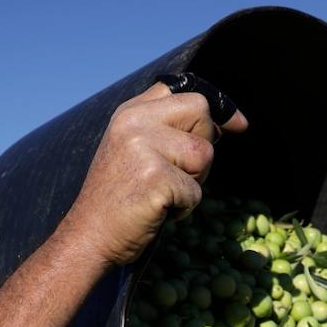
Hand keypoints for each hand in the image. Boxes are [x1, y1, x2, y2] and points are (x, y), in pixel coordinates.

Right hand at [60, 82, 247, 267]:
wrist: (89, 236)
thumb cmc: (118, 199)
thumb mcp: (134, 150)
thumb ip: (167, 129)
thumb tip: (224, 123)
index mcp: (130, 112)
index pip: (185, 89)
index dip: (217, 106)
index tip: (237, 124)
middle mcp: (135, 122)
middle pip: (201, 113)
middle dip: (203, 145)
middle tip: (178, 173)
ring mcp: (143, 148)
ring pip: (204, 154)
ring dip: (194, 181)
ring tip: (163, 193)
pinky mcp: (155, 178)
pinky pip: (195, 191)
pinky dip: (183, 207)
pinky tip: (157, 210)